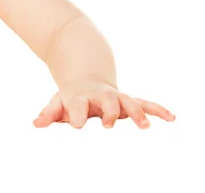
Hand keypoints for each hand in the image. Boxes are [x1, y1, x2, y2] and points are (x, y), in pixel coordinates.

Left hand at [33, 80, 175, 128]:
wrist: (86, 80)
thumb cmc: (70, 99)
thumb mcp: (57, 104)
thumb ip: (48, 114)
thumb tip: (36, 124)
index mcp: (80, 98)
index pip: (78, 104)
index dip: (77, 114)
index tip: (77, 125)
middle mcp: (99, 96)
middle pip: (107, 100)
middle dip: (110, 111)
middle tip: (109, 125)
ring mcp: (115, 97)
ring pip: (128, 101)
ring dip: (137, 112)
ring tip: (144, 126)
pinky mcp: (127, 100)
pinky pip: (144, 102)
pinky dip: (157, 109)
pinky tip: (171, 118)